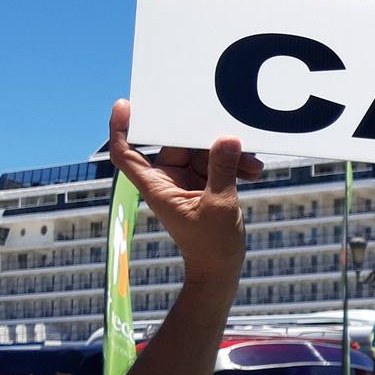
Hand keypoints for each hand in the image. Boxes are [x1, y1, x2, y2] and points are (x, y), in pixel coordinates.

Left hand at [107, 99, 261, 280]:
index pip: (127, 153)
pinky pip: (217, 163)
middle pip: (177, 143)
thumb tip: (228, 138)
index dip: (121, 128)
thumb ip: (223, 169)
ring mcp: (187, 181)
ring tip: (252, 166)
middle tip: (232, 135)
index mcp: (157, 186)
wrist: (221, 268)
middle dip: (206, 140)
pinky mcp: (206, 183)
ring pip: (203, 152)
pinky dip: (235, 165)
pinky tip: (253, 171)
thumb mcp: (219, 204)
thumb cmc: (212, 245)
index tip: (125, 106)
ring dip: (230, 156)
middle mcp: (168, 179)